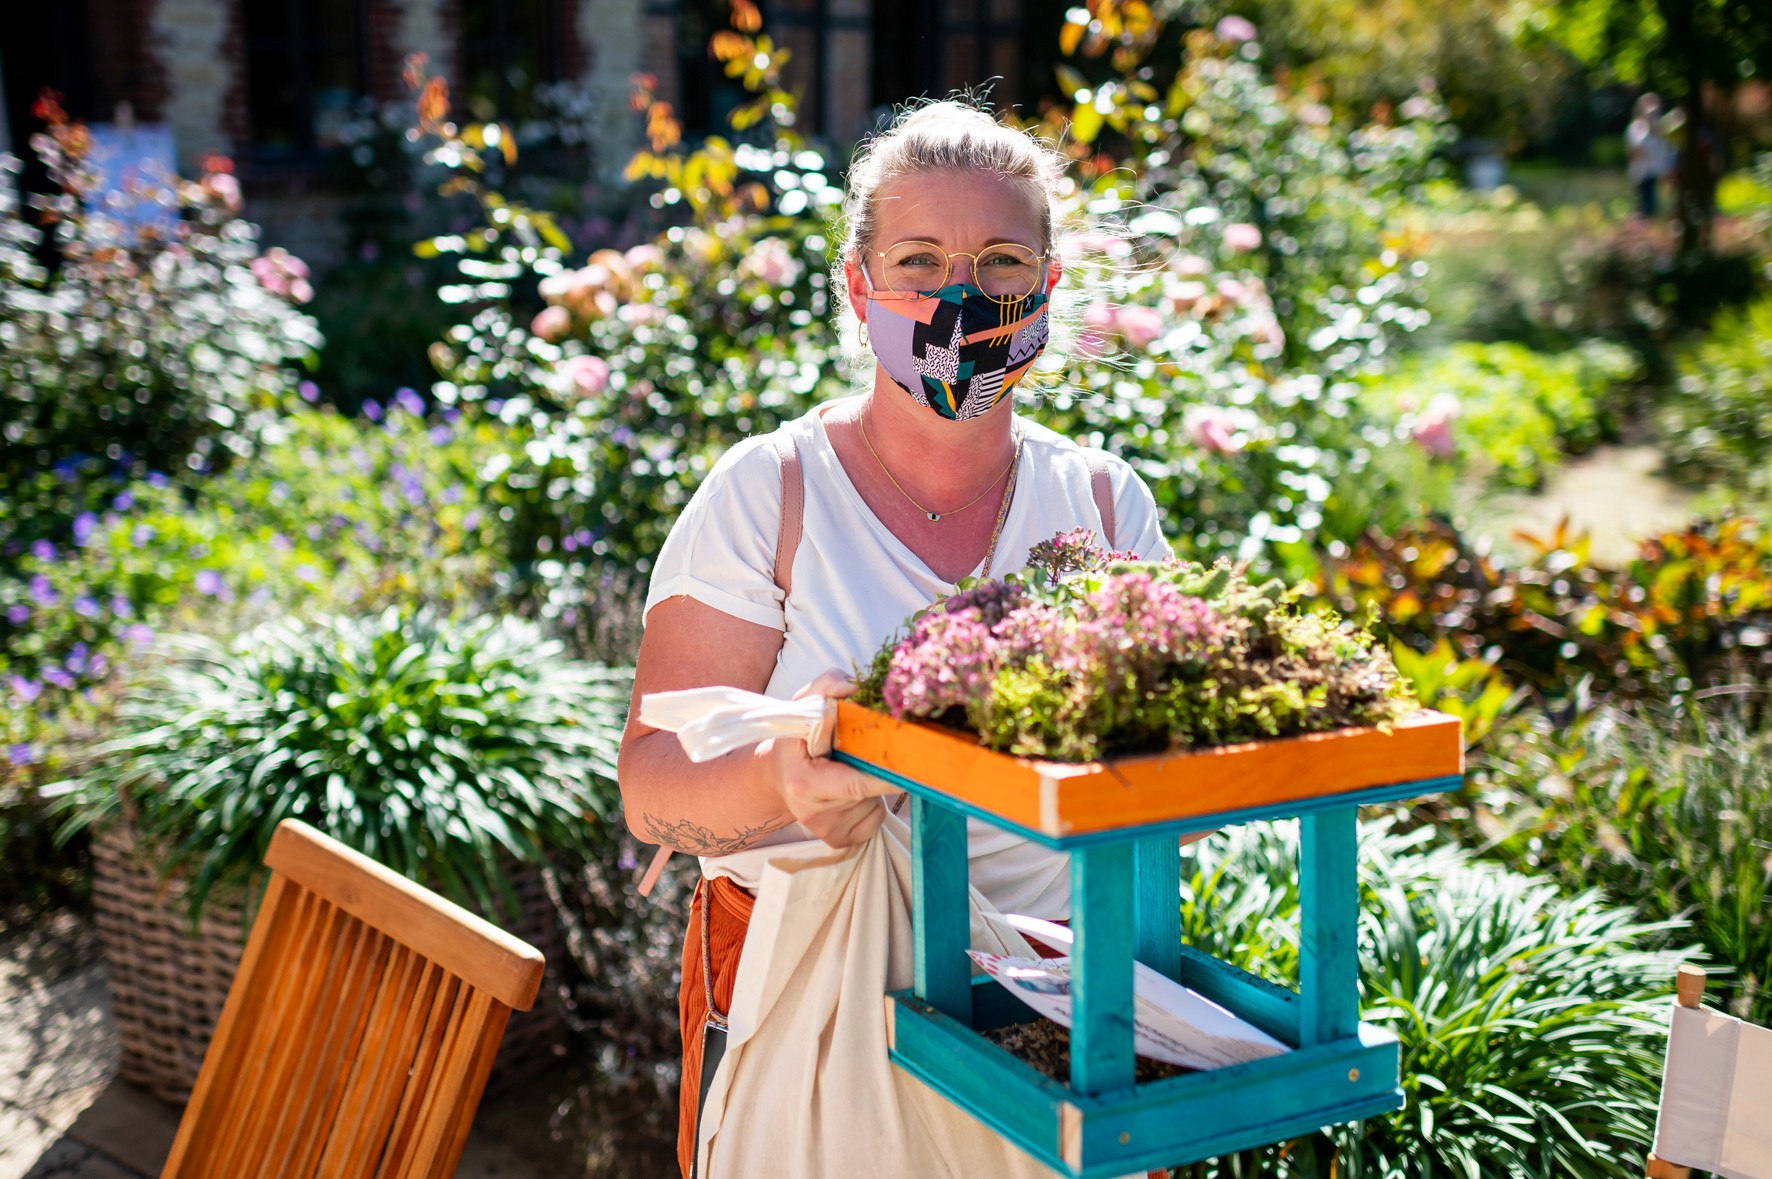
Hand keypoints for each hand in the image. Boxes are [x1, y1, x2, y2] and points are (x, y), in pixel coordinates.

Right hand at [765, 669, 897, 848]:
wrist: (779, 777)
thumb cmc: (795, 738)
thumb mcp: (803, 705)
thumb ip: (826, 687)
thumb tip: (853, 686)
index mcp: (804, 782)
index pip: (855, 784)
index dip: (886, 776)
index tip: (913, 767)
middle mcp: (814, 813)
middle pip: (870, 793)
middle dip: (883, 772)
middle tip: (884, 753)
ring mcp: (828, 831)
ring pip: (875, 804)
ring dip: (874, 785)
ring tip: (851, 770)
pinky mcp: (840, 841)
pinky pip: (875, 820)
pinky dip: (872, 803)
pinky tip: (853, 791)